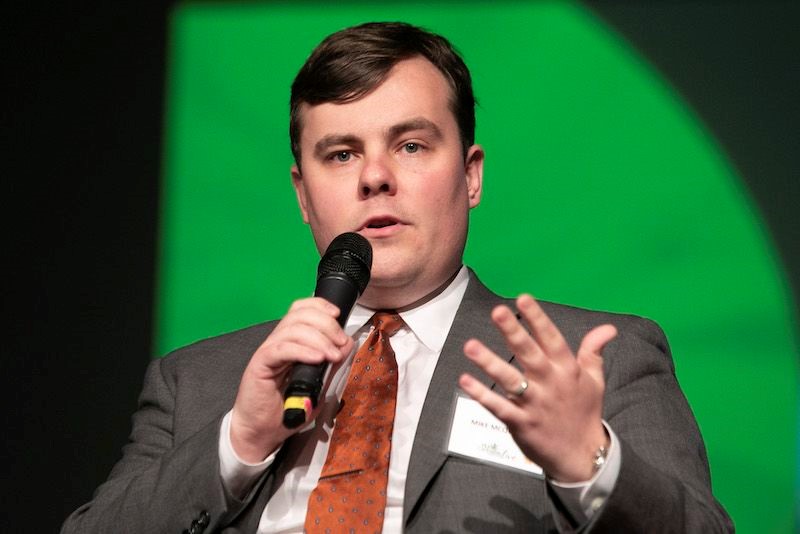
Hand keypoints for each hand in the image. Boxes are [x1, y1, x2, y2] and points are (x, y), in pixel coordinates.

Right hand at [230, 297, 353, 462]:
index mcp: (290, 341)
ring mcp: (268, 351)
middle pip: (300, 315)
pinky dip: (303, 351)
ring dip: (319, 339)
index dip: (320, 306)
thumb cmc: (287, 408)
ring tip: (333, 355)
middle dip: (326, 324)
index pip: (301, 309)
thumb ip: (331, 363)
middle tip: (340, 342)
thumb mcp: (318, 383)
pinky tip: (317, 359)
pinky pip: (282, 350)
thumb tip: (347, 344)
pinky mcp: (260, 365)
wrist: (262, 431)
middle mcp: (278, 341)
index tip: (338, 315)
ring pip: (293, 329)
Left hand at [459, 294, 616, 481]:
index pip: (552, 339)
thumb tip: (608, 328)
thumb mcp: (594, 380)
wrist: (582, 457)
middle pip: (530, 354)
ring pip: (511, 380)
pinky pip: (499, 408)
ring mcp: (535, 404)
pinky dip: (482, 395)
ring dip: (490, 362)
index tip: (523, 298)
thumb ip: (593, 351)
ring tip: (470, 345)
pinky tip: (465, 380)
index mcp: (567, 370)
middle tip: (497, 312)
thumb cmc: (584, 412)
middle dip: (514, 332)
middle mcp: (550, 384)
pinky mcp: (521, 424)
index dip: (538, 319)